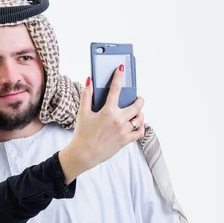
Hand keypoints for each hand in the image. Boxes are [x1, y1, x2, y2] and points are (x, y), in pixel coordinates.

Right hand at [59, 65, 144, 182]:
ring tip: (136, 113)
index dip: (118, 77)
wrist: (84, 153)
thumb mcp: (82, 113)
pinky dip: (141, 127)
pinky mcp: (126, 140)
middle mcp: (118, 120)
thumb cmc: (82, 133)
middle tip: (137, 98)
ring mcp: (124, 131)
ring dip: (140, 114)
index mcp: (108, 111)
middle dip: (139, 99)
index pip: (115, 89)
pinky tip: (137, 125)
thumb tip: (89, 81)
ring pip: (140, 118)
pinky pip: (140, 132)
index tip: (121, 69)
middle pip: (137, 105)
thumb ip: (86, 96)